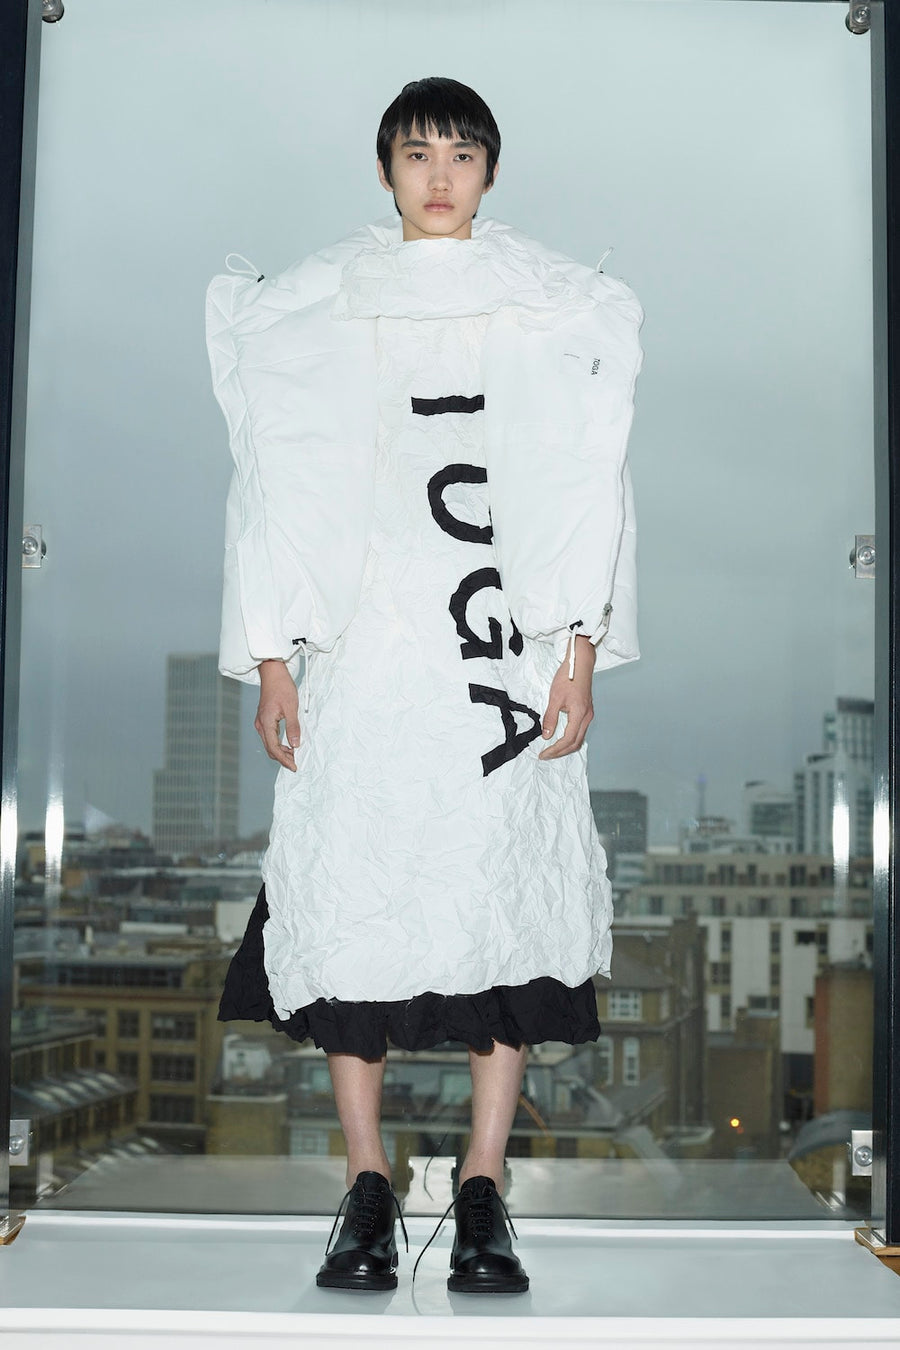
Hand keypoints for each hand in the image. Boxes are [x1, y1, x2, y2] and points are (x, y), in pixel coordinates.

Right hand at [254, 660, 301, 770]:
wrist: (273, 673)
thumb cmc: (282, 687)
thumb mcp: (291, 707)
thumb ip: (293, 727)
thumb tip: (295, 745)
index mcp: (266, 722)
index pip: (274, 748)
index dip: (284, 760)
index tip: (294, 766)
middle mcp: (260, 724)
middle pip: (269, 749)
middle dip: (282, 758)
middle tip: (295, 764)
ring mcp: (261, 722)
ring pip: (269, 744)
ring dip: (280, 752)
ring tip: (294, 755)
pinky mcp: (264, 719)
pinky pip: (269, 736)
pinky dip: (278, 744)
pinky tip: (288, 745)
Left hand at [538, 635, 594, 759]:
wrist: (580, 664)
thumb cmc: (568, 677)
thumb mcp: (555, 697)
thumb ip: (550, 718)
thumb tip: (546, 735)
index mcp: (579, 714)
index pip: (567, 740)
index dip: (555, 750)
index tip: (543, 754)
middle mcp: (587, 717)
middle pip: (575, 743)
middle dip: (560, 752)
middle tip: (545, 755)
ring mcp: (588, 715)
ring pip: (579, 739)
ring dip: (566, 747)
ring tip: (552, 750)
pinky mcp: (586, 712)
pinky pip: (580, 731)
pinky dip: (570, 739)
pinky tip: (560, 739)